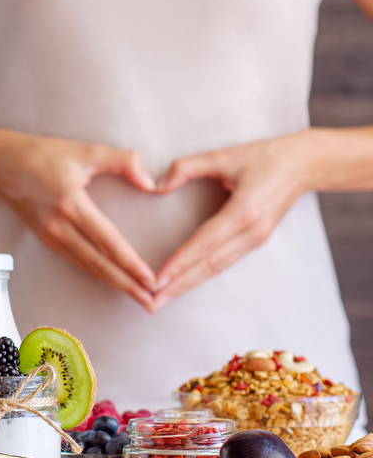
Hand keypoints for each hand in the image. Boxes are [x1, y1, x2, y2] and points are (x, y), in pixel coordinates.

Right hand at [0, 131, 158, 310]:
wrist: (1, 165)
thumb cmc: (43, 155)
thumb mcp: (86, 150)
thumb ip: (123, 161)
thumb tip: (151, 184)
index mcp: (71, 204)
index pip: (108, 241)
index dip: (131, 263)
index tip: (151, 279)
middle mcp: (59, 226)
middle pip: (99, 264)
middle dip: (127, 285)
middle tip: (152, 302)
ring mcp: (50, 236)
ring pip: (88, 267)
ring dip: (114, 284)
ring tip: (138, 297)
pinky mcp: (45, 240)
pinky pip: (76, 261)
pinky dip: (97, 274)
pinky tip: (113, 280)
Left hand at [150, 132, 315, 310]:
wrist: (305, 164)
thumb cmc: (265, 156)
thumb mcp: (224, 155)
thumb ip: (187, 167)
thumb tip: (158, 186)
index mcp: (244, 211)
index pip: (204, 244)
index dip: (180, 262)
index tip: (157, 279)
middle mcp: (251, 232)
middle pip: (208, 265)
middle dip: (178, 285)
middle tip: (151, 302)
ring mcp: (256, 239)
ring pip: (216, 269)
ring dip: (188, 286)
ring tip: (163, 300)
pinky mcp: (255, 241)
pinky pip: (224, 263)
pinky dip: (202, 276)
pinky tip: (185, 285)